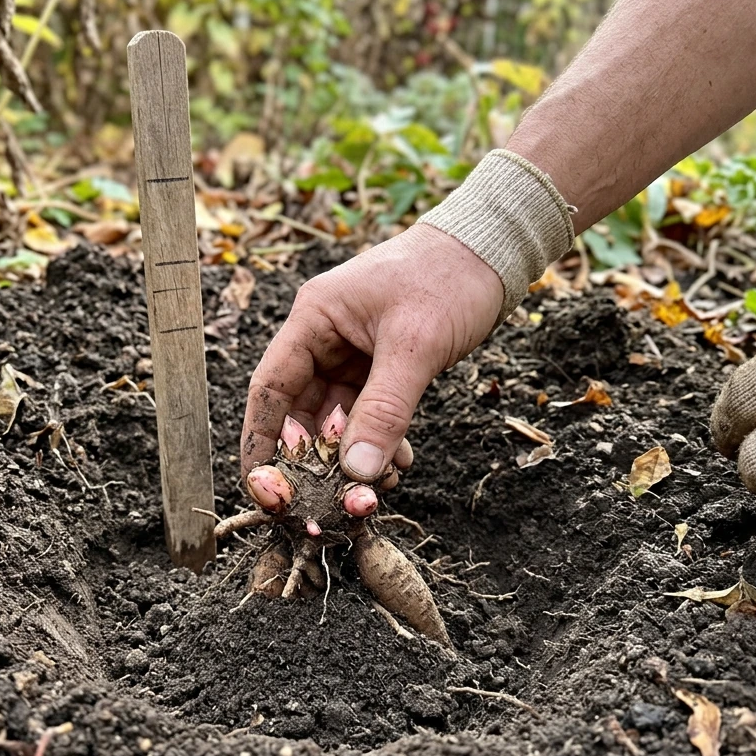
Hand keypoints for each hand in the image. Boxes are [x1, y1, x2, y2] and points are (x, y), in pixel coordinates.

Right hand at [241, 224, 505, 483]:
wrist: (493, 249)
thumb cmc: (449, 277)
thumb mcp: (415, 346)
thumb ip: (385, 412)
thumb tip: (357, 475)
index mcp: (314, 321)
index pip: (271, 391)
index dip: (262, 444)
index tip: (268, 492)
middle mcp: (324, 340)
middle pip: (301, 414)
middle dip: (314, 465)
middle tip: (330, 506)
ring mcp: (352, 355)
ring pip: (336, 422)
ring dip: (350, 460)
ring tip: (373, 491)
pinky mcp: (380, 368)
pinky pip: (367, 417)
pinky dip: (378, 444)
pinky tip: (399, 464)